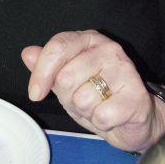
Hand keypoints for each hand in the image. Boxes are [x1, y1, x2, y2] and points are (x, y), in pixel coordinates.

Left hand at [22, 30, 164, 151]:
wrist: (136, 119)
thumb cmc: (98, 97)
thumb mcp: (66, 82)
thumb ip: (47, 67)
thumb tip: (28, 53)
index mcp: (88, 40)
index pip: (57, 47)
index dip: (42, 73)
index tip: (35, 94)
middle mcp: (108, 49)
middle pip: (66, 77)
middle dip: (68, 97)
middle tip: (83, 99)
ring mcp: (125, 70)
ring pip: (82, 99)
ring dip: (86, 111)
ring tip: (99, 106)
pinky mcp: (136, 96)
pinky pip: (101, 116)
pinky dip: (101, 122)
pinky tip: (112, 116)